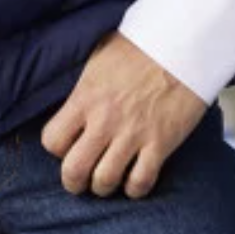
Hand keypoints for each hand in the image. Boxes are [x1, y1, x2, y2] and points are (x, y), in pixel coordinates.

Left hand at [40, 31, 206, 198]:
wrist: (182, 45)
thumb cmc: (139, 47)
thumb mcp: (98, 57)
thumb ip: (82, 85)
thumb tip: (68, 101)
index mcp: (85, 96)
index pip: (52, 139)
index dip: (56, 148)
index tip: (66, 145)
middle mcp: (105, 119)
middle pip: (74, 170)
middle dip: (73, 181)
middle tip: (79, 180)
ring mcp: (133, 134)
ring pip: (105, 181)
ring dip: (102, 187)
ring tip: (105, 181)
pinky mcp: (160, 143)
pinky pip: (141, 182)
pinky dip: (134, 189)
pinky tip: (132, 180)